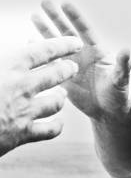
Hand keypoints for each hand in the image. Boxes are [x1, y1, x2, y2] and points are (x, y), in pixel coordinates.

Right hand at [0, 36, 81, 155]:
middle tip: (72, 67)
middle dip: (67, 70)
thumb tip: (16, 49)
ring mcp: (24, 112)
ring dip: (61, 97)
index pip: (45, 50)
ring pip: (56, 102)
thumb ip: (3, 57)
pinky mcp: (21, 135)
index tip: (75, 42)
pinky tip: (57, 122)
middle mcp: (22, 87)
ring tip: (62, 95)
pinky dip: (56, 126)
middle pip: (56, 75)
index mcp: (11, 65)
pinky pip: (50, 130)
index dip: (63, 44)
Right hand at [32, 0, 130, 122]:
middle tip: (45, 2)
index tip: (65, 3)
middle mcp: (82, 54)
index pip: (84, 30)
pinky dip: (40, 52)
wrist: (107, 112)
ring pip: (55, 43)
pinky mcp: (62, 76)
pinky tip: (29, 43)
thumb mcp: (121, 79)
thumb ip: (122, 64)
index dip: (75, 17)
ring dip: (45, 30)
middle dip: (56, 17)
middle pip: (66, 32)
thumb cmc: (118, 94)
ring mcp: (71, 64)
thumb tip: (126, 49)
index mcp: (96, 51)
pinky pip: (49, 62)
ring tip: (34, 15)